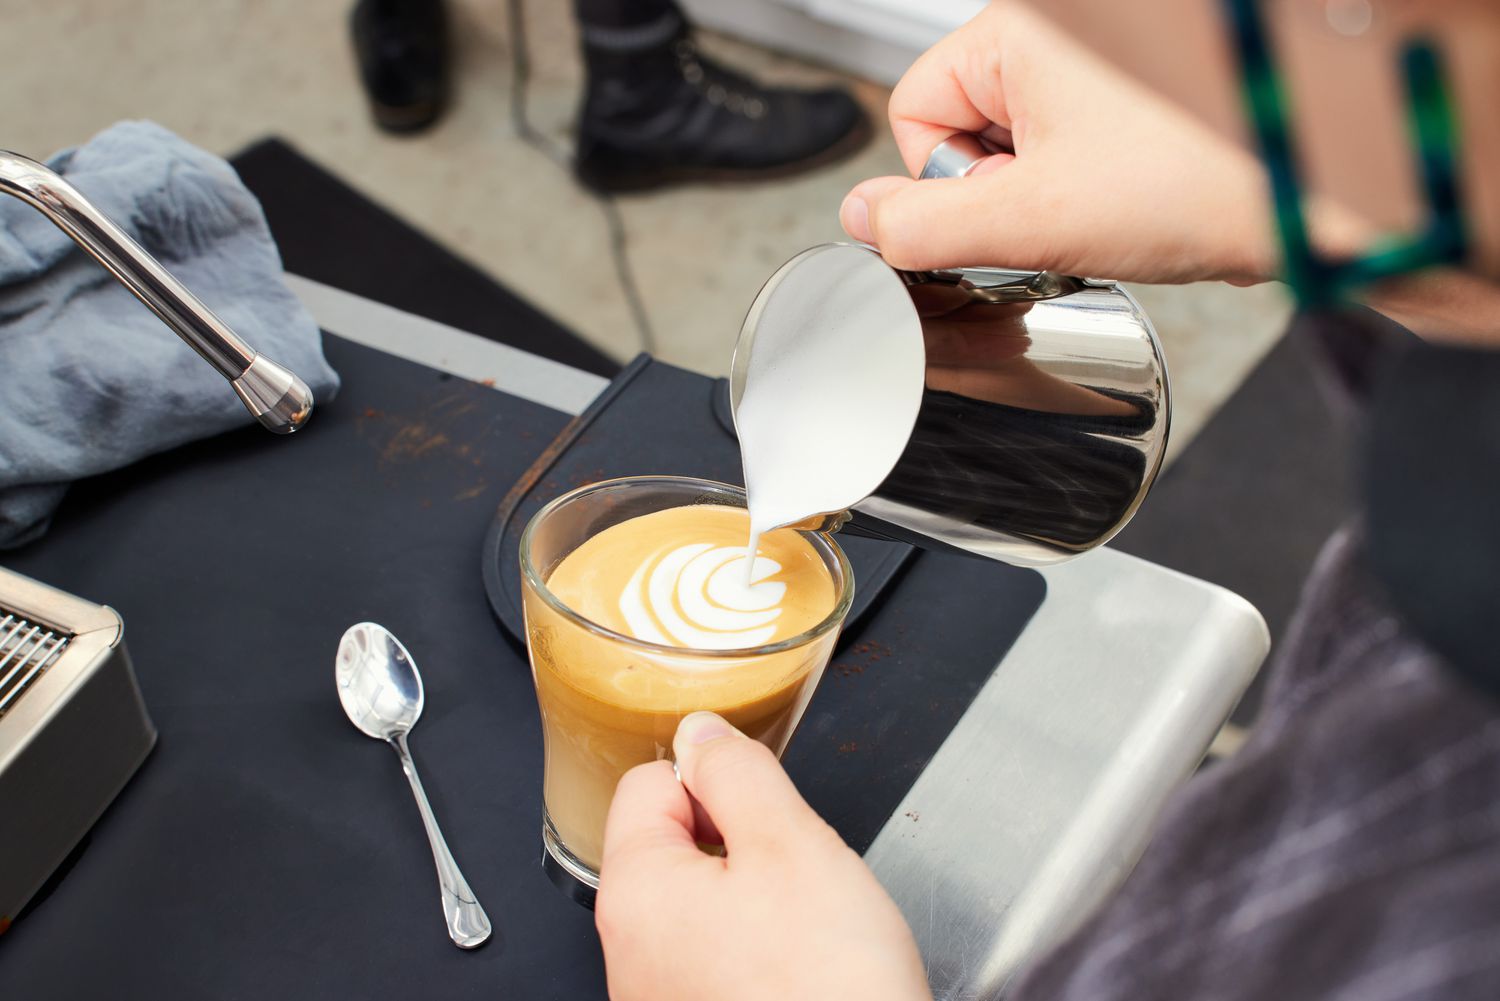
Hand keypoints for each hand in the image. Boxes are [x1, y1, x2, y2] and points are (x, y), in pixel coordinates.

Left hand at [596, 712, 931, 1000]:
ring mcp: (660, 996)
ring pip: (702, 903)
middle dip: (740, 841)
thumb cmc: (827, 989)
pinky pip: (719, 958)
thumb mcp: (791, 845)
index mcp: (637, 890)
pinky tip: (803, 970)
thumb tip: (702, 732)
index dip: (715, 778)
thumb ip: (738, 773)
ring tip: (806, 929)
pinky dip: (761, 951)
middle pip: (674, 844)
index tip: (762, 805)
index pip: (648, 782)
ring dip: (754, 898)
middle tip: (796, 872)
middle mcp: (630, 950)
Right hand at [839, 1, 1277, 284]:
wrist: (1313, 198)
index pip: (914, 106)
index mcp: (1021, 30)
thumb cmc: (1201, 182)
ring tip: (1108, 209)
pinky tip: (1131, 206)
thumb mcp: (1032, 217)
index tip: (1004, 209)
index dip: (945, 179)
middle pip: (965, 128)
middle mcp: (1059, 34)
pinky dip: (1088, 192)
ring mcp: (1099, 67)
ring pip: (1018, 146)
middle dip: (1001, 193)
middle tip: (1063, 214)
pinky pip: (1069, 150)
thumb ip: (924, 225)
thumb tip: (862, 220)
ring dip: (1046, 197)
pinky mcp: (1134, 102)